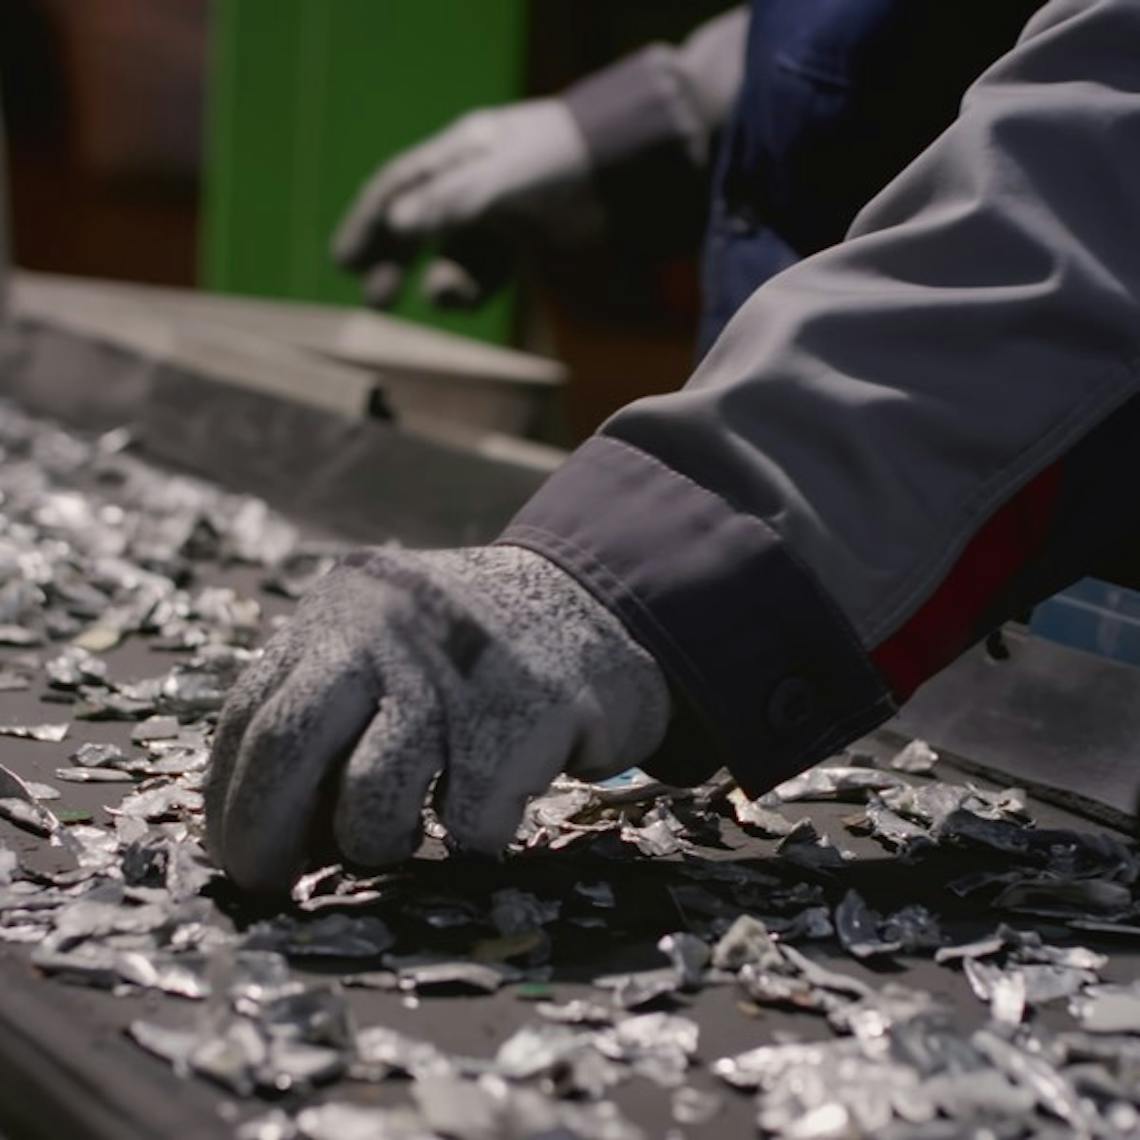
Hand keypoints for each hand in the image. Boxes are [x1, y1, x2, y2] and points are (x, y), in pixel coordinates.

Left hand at [205, 545, 669, 892]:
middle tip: (276, 886)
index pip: (249, 717)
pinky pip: (471, 820)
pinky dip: (475, 835)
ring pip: (373, 798)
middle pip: (287, 747)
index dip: (232, 803)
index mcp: (338, 611)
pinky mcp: (530, 706)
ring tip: (412, 830)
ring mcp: (458, 666)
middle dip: (266, 837)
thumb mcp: (384, 642)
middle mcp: (386, 627)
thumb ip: (328, 706)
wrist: (595, 602)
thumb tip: (268, 830)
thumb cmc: (471, 653)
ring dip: (380, 842)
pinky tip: (493, 802)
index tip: (242, 858)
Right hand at [331, 99, 591, 308]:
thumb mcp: (503, 181)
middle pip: (419, 223)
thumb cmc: (565, 164)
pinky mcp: (527, 245)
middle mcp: (475, 183)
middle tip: (374, 297)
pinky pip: (486, 273)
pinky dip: (471, 290)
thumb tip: (397, 224)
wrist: (632, 174)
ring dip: (437, 280)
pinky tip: (463, 300)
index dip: (368, 222)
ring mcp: (502, 216)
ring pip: (452, 255)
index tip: (344, 262)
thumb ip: (451, 202)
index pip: (400, 186)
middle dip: (393, 258)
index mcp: (462, 153)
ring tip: (436, 298)